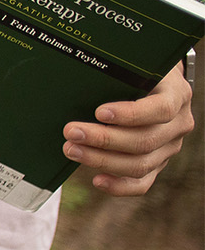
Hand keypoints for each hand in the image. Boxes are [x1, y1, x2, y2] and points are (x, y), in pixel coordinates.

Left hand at [66, 60, 193, 195]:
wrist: (155, 82)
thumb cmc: (136, 70)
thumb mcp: (134, 63)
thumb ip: (116, 71)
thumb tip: (75, 76)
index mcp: (176, 95)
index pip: (160, 109)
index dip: (131, 114)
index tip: (99, 112)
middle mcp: (178, 124)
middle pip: (145, 141)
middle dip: (103, 139)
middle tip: (71, 132)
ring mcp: (170, 147)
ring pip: (141, 164)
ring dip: (102, 160)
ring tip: (71, 150)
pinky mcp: (158, 163)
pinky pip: (142, 182)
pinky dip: (119, 186)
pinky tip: (97, 181)